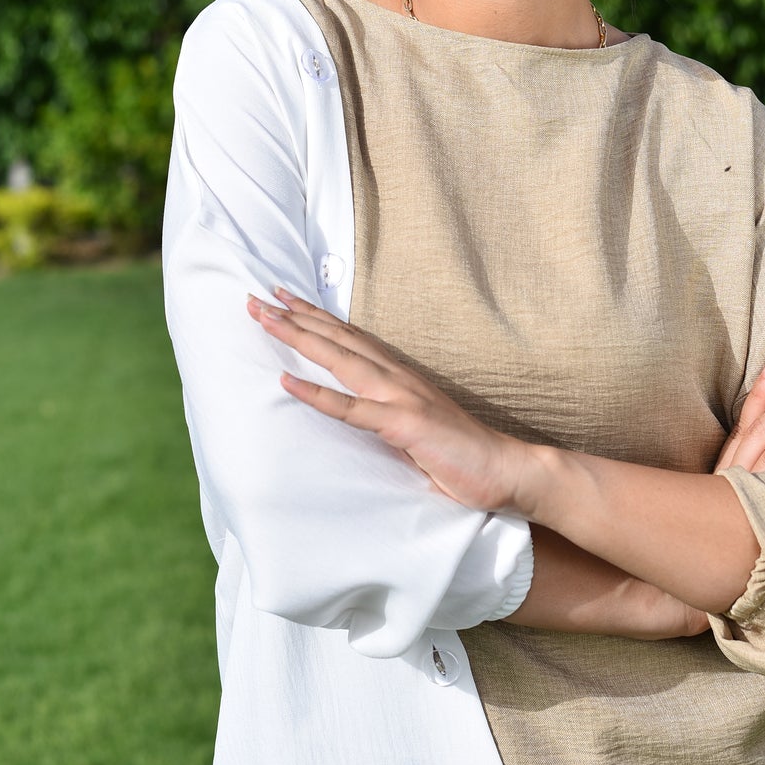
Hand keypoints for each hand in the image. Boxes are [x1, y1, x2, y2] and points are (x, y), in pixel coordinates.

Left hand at [246, 289, 527, 510]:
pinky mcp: (405, 424)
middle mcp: (398, 377)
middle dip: (295, 316)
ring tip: (264, 319)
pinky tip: (287, 382)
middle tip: (256, 296)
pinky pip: (353, 409)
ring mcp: (401, 398)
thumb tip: (359, 414)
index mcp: (400, 377)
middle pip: (338, 338)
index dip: (316, 318)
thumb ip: (388, 414)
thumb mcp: (416, 426)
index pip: (350, 339)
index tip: (283, 300)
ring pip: (340, 360)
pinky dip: (318, 394)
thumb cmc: (461, 454)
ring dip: (300, 337)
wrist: (508, 468)